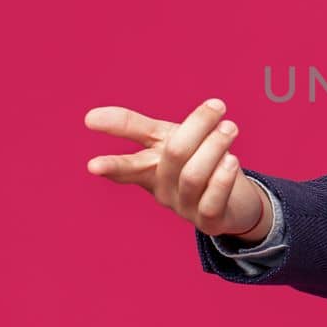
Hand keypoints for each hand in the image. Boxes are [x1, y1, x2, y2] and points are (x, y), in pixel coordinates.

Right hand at [83, 98, 267, 238]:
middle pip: (173, 154)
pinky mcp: (208, 221)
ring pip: (194, 175)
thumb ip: (135, 125)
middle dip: (197, 127)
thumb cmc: (196, 162)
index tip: (92, 164)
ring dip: (215, 146)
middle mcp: (163, 189)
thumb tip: (91, 115)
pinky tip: (232, 160)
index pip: (127, 163)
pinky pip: (212, 201)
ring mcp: (184, 208)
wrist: (234, 202)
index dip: (112, 163)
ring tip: (230, 127)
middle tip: (218, 105)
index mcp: (148, 168)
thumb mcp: (166, 139)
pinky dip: (222, 178)